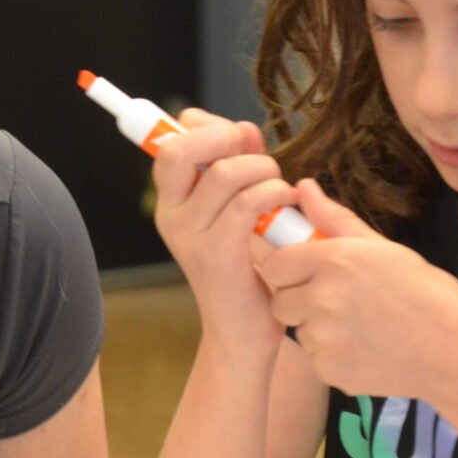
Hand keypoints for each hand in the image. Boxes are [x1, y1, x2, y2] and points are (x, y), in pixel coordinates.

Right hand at [150, 108, 300, 362]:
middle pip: (178, 148)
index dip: (205, 125)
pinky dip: (275, 192)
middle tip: (254, 155)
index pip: (169, 141)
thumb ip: (239, 165)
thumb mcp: (239, 210)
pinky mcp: (217, 254)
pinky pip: (247, 202)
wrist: (243, 332)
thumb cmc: (247, 268)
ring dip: (263, 169)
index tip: (237, 140)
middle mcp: (172, 215)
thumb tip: (245, 130)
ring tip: (279, 187)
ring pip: (224, 172)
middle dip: (224, 136)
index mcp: (172, 202)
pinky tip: (287, 203)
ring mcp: (190, 235)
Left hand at [257, 180, 457, 402]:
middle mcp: (321, 297)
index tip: (306, 274)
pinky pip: (316, 360)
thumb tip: (304, 187)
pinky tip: (368, 350)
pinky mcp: (329, 371)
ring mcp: (323, 338)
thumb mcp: (383, 248)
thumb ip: (335, 219)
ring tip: (362, 327)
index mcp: (334, 259)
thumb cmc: (427, 294)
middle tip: (337, 303)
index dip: (288, 270)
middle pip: (280, 301)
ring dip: (318, 330)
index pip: (273, 265)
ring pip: (299, 331)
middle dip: (298, 301)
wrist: (457, 352)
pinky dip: (334, 357)